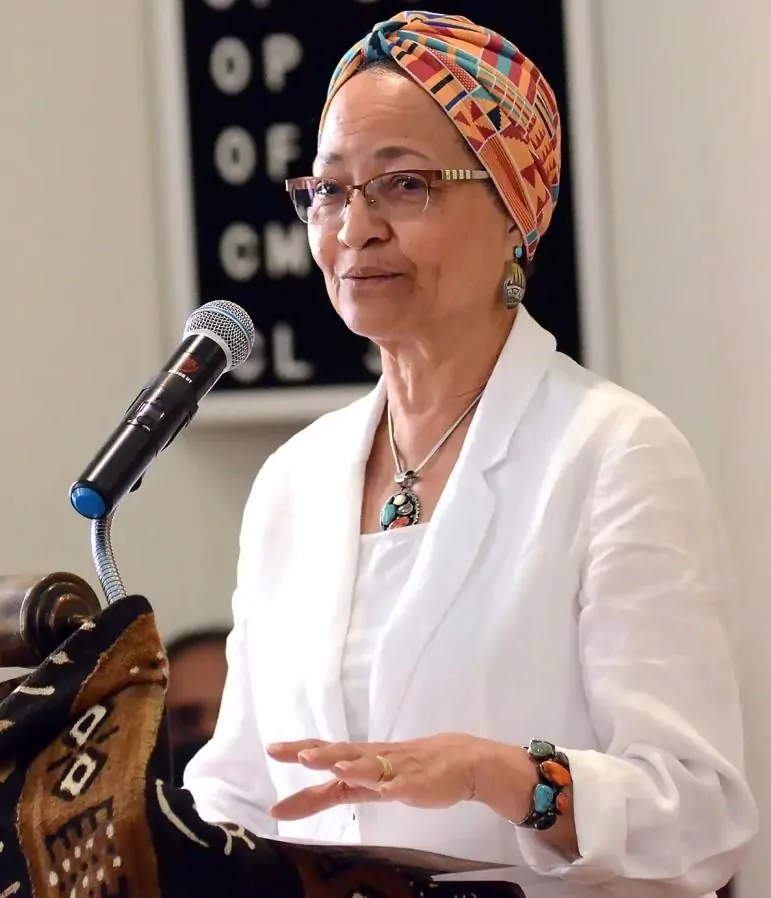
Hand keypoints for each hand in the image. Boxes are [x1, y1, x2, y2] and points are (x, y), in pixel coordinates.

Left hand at [266, 733, 488, 820]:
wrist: (460, 760)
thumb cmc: (410, 770)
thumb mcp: (369, 783)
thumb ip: (337, 791)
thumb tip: (300, 800)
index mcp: (361, 759)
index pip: (325, 753)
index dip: (298, 752)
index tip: (270, 751)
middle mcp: (375, 759)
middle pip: (341, 753)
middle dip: (316, 754)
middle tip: (291, 753)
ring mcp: (397, 769)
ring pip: (371, 765)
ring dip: (350, 764)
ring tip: (330, 764)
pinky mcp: (419, 782)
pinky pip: (405, 784)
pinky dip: (395, 785)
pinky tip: (386, 788)